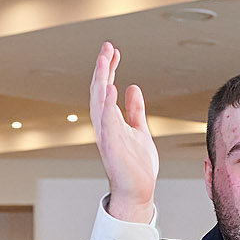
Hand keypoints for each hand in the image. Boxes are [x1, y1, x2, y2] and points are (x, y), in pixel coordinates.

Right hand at [89, 42, 157, 221]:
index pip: (107, 89)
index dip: (110, 69)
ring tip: (105, 60)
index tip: (114, 50)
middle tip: (107, 47)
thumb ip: (135, 110)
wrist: (138, 192)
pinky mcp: (112, 146)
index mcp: (111, 121)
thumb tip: (132, 88)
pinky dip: (108, 105)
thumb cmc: (137, 166)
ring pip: (100, 103)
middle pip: (100, 91)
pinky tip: (112, 88)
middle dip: (103, 68)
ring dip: (102, 80)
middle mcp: (105, 126)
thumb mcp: (139, 130)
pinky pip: (108, 122)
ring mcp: (107, 135)